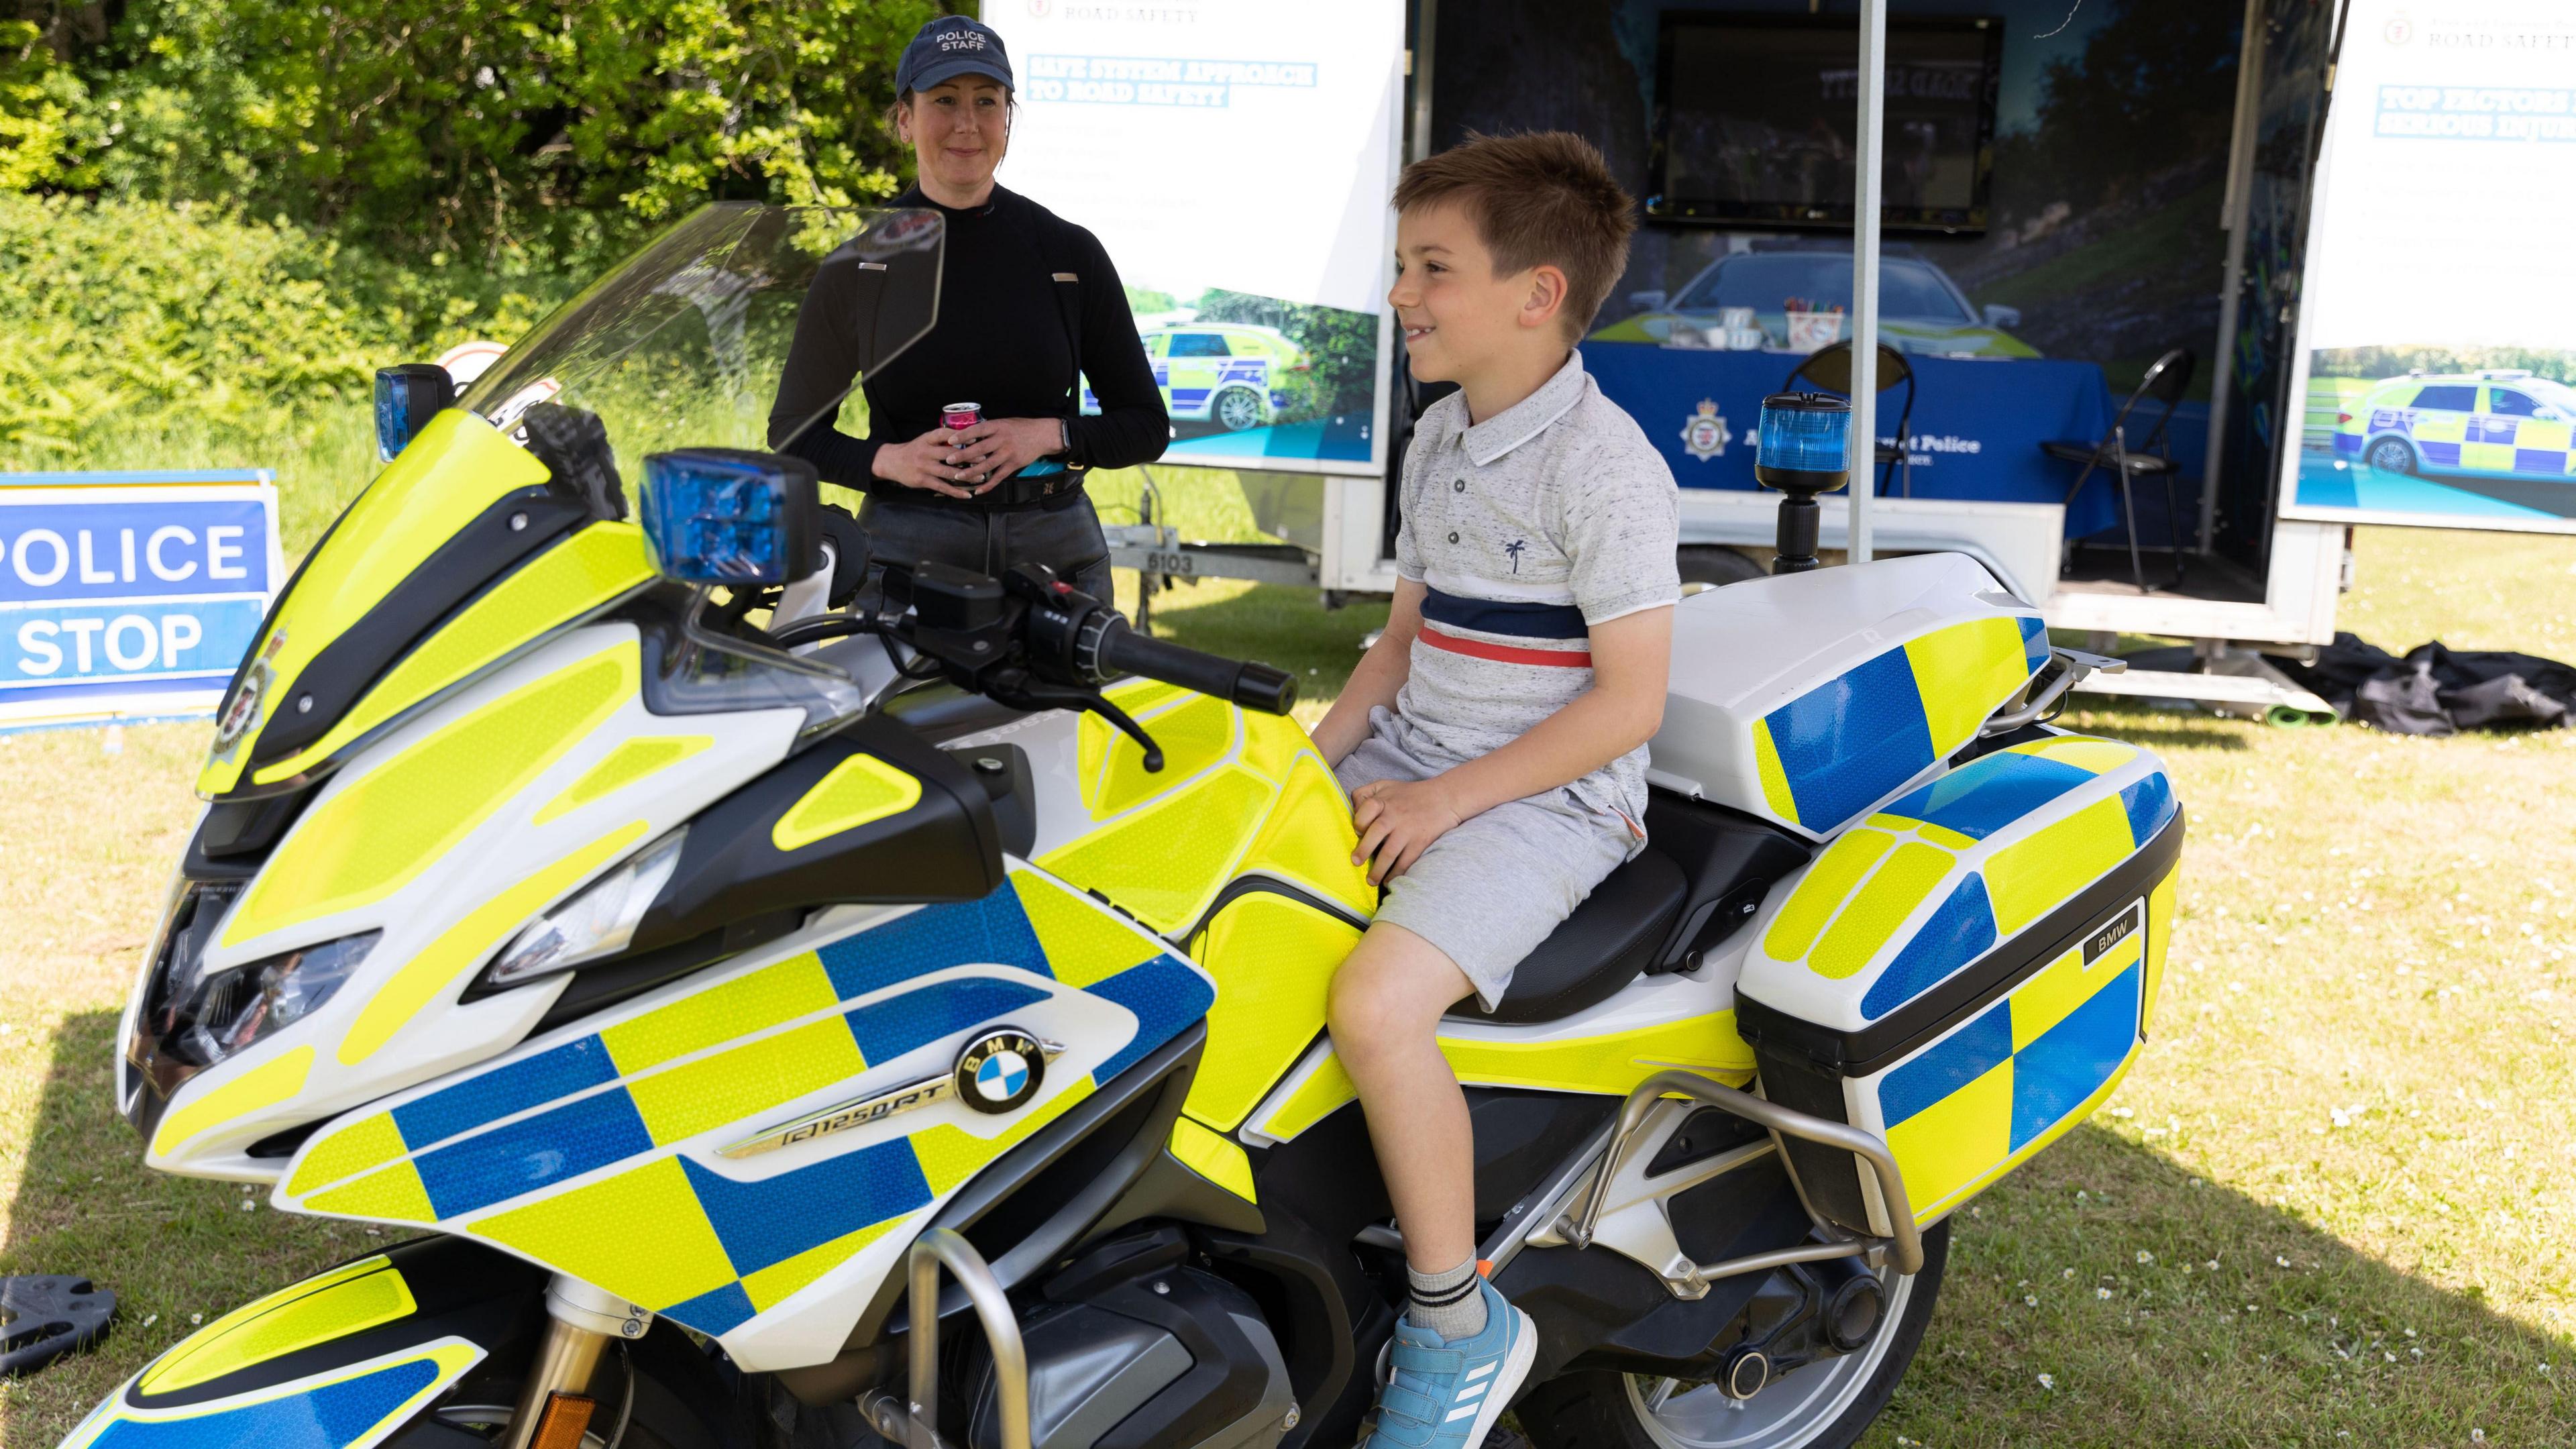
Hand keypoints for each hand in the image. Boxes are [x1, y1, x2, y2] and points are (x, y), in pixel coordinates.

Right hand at [871, 426, 982, 497]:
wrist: (892, 462)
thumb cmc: (914, 450)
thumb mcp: (925, 440)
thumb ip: (941, 440)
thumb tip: (966, 438)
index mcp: (927, 439)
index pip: (944, 434)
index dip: (959, 436)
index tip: (975, 439)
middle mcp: (925, 451)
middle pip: (949, 453)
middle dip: (968, 456)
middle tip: (984, 459)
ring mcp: (924, 467)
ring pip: (948, 472)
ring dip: (966, 475)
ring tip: (981, 477)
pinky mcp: (923, 480)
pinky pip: (942, 487)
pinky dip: (956, 492)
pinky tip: (967, 494)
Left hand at [943, 417, 1063, 489]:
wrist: (1042, 435)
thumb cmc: (1021, 428)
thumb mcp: (1004, 423)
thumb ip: (988, 429)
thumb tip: (968, 434)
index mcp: (998, 426)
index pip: (977, 430)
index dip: (963, 435)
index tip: (950, 440)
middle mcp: (1002, 440)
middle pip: (980, 449)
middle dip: (963, 455)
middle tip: (949, 460)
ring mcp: (1009, 453)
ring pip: (987, 465)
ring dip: (972, 472)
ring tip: (959, 476)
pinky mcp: (1014, 465)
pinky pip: (999, 477)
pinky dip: (988, 484)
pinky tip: (978, 490)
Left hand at [1349, 777, 1466, 884]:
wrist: (1444, 798)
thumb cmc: (1410, 794)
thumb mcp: (1385, 786)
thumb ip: (1364, 794)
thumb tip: (1350, 811)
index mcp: (1384, 801)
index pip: (1366, 810)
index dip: (1359, 822)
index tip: (1357, 832)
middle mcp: (1395, 815)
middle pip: (1376, 832)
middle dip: (1364, 849)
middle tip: (1355, 862)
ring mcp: (1408, 830)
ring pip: (1390, 852)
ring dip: (1378, 869)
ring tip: (1371, 881)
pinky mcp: (1420, 842)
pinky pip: (1406, 861)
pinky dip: (1396, 873)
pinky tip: (1389, 880)